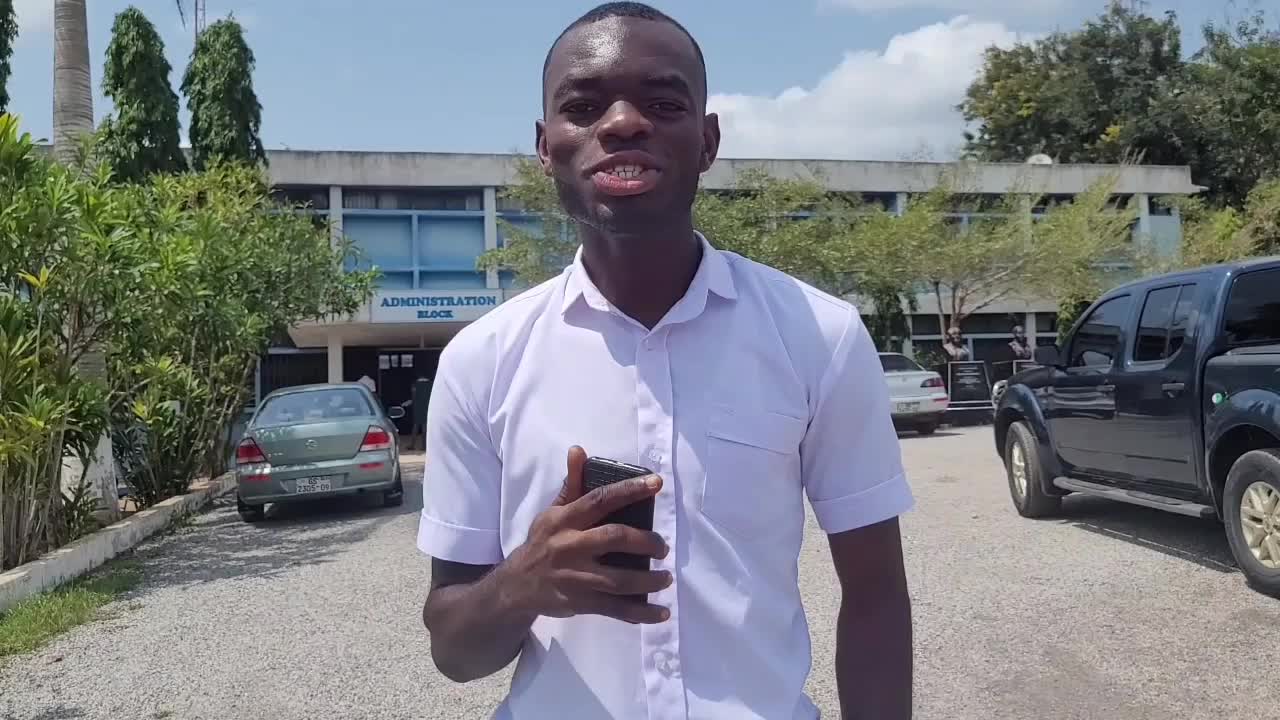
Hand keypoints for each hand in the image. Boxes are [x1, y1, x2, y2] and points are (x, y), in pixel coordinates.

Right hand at [505, 447, 671, 623]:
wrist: (517, 586)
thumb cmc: (542, 543)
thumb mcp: (551, 512)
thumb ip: (571, 485)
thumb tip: (579, 450)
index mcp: (565, 520)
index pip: (600, 500)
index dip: (629, 490)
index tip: (656, 483)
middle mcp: (570, 546)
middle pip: (614, 538)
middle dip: (645, 541)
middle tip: (662, 546)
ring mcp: (576, 578)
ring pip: (619, 580)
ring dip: (649, 580)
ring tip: (666, 578)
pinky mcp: (580, 603)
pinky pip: (616, 610)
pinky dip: (641, 613)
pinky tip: (661, 612)